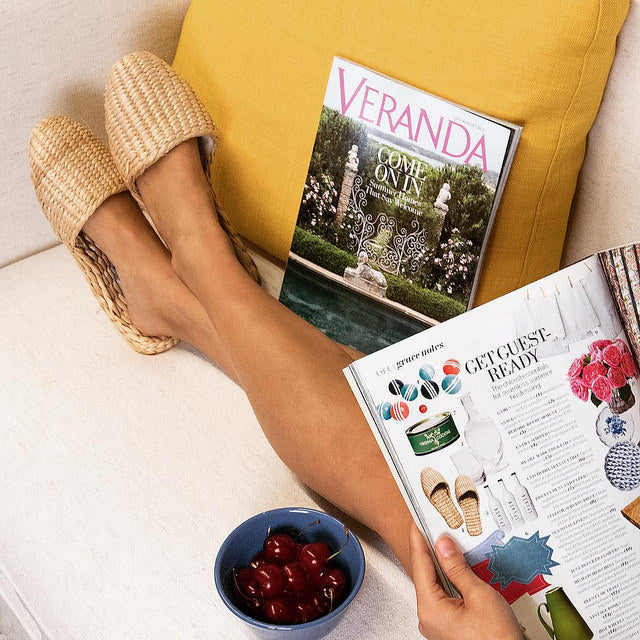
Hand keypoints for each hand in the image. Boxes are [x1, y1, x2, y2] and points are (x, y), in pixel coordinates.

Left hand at [409, 523, 523, 639]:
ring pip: (437, 586)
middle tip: (435, 528)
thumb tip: (443, 545)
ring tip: (450, 545)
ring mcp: (439, 624)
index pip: (420, 565)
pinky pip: (446, 597)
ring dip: (444, 567)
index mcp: (430, 609)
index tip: (416, 522)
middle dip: (433, 551)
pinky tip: (460, 570)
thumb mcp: (480, 595)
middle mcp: (430, 618)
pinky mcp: (450, 627)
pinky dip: (451, 582)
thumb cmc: (497, 639)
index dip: (418, 540)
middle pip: (427, 575)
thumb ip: (458, 568)